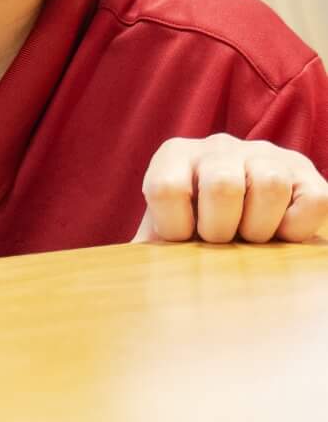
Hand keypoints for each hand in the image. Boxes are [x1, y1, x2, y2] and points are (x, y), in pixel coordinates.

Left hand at [135, 133, 327, 244]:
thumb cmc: (193, 233)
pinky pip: (314, 200)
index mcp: (174, 155)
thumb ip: (143, 250)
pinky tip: (280, 234)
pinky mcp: (306, 173)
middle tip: (221, 242)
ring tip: (250, 238)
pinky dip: (297, 228)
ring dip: (260, 228)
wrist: (239, 224)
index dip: (174, 228)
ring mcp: (266, 154)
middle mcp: (219, 145)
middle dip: (220, 230)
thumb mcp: (163, 235)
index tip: (182, 239)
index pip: (166, 188)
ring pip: (270, 185)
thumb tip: (113, 276)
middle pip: (222, 185)